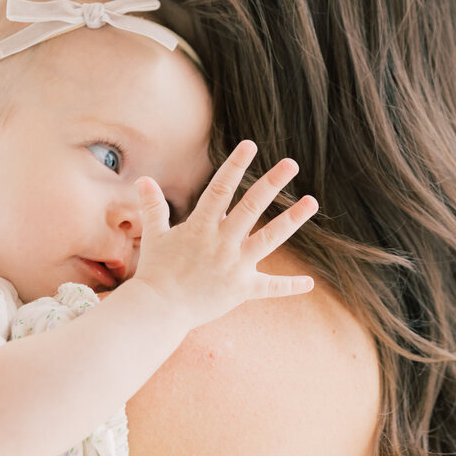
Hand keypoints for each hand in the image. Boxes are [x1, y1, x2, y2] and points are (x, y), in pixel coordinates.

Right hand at [128, 140, 317, 330]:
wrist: (159, 310)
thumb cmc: (155, 272)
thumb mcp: (154, 236)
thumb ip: (154, 207)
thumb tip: (144, 179)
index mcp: (201, 227)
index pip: (221, 189)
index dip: (235, 166)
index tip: (250, 145)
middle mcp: (222, 243)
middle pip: (252, 207)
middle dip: (272, 183)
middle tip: (292, 164)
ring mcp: (235, 266)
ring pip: (269, 239)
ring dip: (292, 219)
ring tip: (312, 202)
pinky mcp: (242, 290)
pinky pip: (270, 288)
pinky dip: (289, 286)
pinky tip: (309, 283)